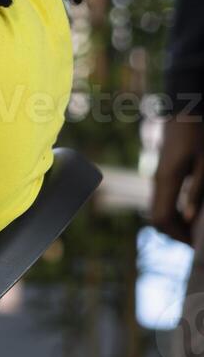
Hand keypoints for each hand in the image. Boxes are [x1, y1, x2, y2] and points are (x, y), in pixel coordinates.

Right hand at [151, 115, 203, 243]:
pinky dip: (173, 212)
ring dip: (174, 223)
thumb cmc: (198, 135)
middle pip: (157, 217)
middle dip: (174, 233)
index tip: (194, 244)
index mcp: (167, 180)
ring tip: (194, 229)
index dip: (176, 235)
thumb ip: (195, 191)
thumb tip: (188, 218)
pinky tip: (189, 212)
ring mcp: (158, 178)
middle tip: (195, 241)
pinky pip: (162, 200)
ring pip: (158, 209)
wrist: (185, 112)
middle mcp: (158, 181)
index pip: (161, 218)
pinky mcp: (162, 174)